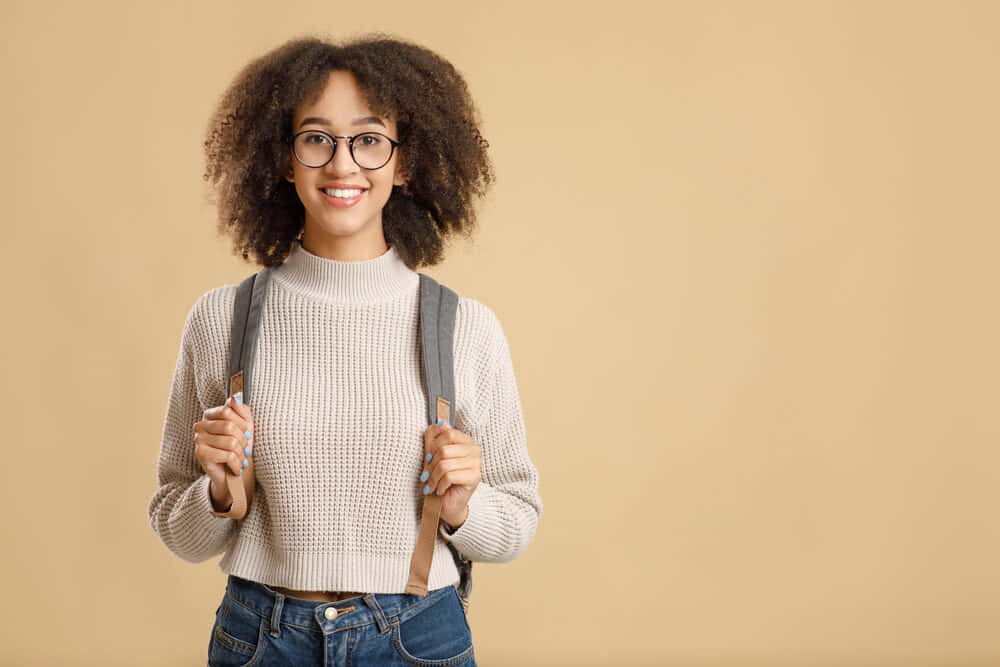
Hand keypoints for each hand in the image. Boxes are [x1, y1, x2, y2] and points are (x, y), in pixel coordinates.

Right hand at [193, 392, 254, 507]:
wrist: (232, 473)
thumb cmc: (239, 447)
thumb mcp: (245, 426)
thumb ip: (242, 410)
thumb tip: (236, 396)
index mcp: (210, 415)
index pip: (227, 410)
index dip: (242, 422)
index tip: (248, 433)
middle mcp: (201, 426)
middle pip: (229, 426)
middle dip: (243, 440)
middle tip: (247, 449)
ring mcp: (199, 440)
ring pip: (230, 442)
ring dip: (241, 454)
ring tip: (242, 460)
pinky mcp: (201, 454)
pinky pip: (227, 455)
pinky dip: (237, 463)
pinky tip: (236, 468)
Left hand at [420, 419, 481, 529]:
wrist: (448, 504)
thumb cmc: (441, 479)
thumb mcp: (434, 456)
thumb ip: (435, 438)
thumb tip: (439, 423)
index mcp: (466, 441)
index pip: (448, 434)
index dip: (433, 446)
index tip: (427, 458)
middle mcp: (474, 450)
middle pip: (444, 450)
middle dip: (431, 465)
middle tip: (427, 475)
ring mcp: (476, 464)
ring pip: (445, 464)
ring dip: (433, 478)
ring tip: (431, 485)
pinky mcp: (474, 477)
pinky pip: (449, 476)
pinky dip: (440, 485)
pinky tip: (440, 490)